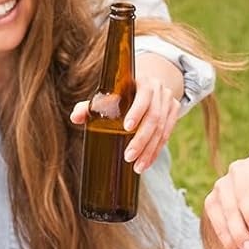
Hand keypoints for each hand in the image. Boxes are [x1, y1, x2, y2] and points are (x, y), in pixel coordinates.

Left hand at [69, 54, 182, 173]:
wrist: (146, 85)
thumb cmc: (121, 93)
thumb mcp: (107, 96)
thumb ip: (90, 106)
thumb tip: (74, 117)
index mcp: (142, 82)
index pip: (143, 96)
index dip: (137, 112)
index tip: (126, 128)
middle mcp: (159, 90)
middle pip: (154, 117)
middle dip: (141, 139)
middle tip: (128, 157)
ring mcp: (169, 101)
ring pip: (162, 129)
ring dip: (150, 150)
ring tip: (138, 167)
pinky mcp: (174, 112)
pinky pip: (167, 134)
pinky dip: (156, 150)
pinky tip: (147, 163)